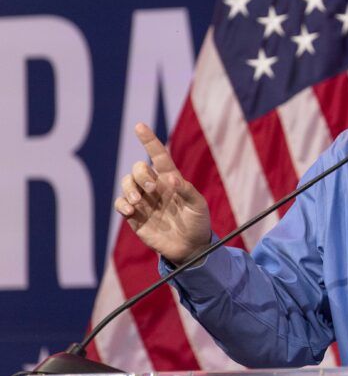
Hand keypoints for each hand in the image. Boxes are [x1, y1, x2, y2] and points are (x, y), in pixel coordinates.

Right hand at [114, 123, 210, 264]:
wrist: (190, 248)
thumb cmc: (198, 223)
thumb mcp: (198, 206)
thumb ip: (187, 190)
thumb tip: (170, 178)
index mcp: (172, 180)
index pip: (159, 156)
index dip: (149, 141)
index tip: (139, 126)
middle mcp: (155, 188)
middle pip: (138, 169)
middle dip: (140, 174)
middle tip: (151, 188)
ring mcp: (144, 201)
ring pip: (126, 183)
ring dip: (129, 188)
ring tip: (136, 201)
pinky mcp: (135, 216)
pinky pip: (121, 204)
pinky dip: (122, 204)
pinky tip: (131, 210)